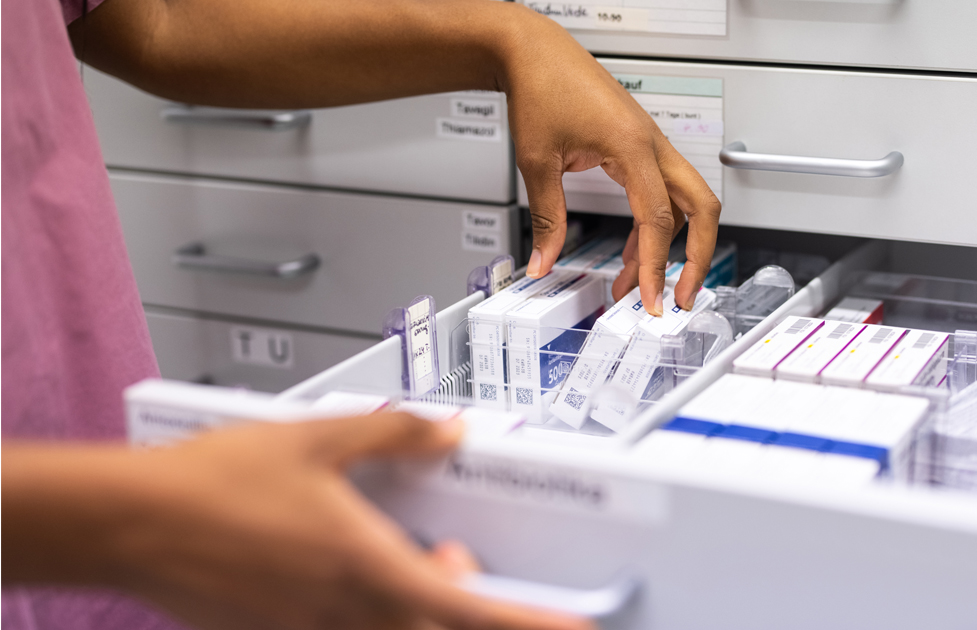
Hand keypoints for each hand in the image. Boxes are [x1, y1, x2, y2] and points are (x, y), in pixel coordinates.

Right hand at [2, 413, 591, 629]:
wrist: (132, 521)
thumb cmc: (214, 484)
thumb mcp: (319, 438)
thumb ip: (396, 434)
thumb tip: (447, 431)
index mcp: (368, 569)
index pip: (471, 610)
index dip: (529, 626)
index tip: (572, 629)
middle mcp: (346, 615)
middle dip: (469, 610)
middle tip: (459, 564)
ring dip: (420, 610)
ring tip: (408, 563)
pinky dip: (372, 617)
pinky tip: (347, 575)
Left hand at [499, 10, 720, 313]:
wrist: (536, 51)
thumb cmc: (541, 87)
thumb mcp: (538, 161)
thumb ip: (547, 217)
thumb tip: (544, 260)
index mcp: (634, 146)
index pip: (659, 218)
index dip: (658, 266)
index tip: (650, 299)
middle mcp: (653, 145)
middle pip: (703, 208)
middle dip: (697, 257)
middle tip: (678, 297)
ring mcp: (651, 145)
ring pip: (686, 203)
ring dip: (669, 247)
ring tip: (639, 284)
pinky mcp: (640, 147)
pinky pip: (661, 192)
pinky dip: (652, 227)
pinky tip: (632, 254)